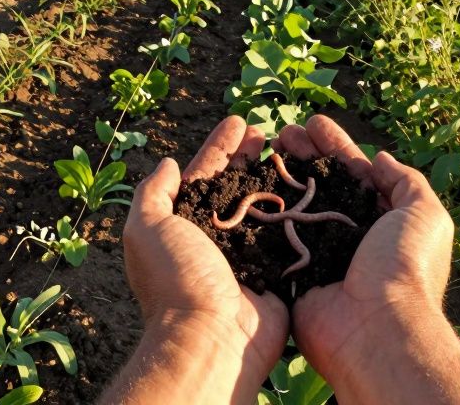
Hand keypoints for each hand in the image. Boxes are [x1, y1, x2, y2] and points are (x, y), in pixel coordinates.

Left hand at [106, 115, 288, 403]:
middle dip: (252, 156)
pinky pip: (292, 232)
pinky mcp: (277, 268)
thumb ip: (153, 194)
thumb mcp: (147, 230)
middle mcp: (218, 234)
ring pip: (267, 203)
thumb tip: (168, 164)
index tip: (239, 121)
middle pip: (238, 184)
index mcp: (187, 223)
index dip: (220, 146)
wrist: (212, 337)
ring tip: (293, 150)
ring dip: (278, 175)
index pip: (205, 174)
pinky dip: (301, 208)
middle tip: (270, 132)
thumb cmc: (177, 281)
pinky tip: (313, 185)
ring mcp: (250, 251)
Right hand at [275, 115, 459, 403]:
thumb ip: (406, 182)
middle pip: (320, 183)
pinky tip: (247, 185)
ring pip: (295, 204)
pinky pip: (275, 236)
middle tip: (281, 132)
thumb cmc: (404, 266)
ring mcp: (318, 252)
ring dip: (280, 174)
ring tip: (262, 147)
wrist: (375, 327)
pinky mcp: (293, 271)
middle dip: (302, 154)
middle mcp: (348, 234)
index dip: (334, 146)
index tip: (312, 123)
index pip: (353, 173)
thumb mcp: (424, 214)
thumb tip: (379, 159)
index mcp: (379, 220)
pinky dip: (262, 211)